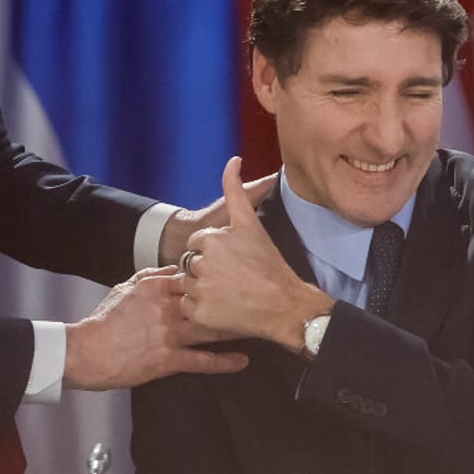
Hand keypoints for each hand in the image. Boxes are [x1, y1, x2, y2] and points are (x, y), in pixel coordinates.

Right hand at [63, 266, 247, 389]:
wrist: (85, 352)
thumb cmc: (105, 321)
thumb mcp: (127, 289)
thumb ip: (153, 278)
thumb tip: (176, 269)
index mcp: (156, 286)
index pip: (196, 275)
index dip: (219, 274)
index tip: (240, 273)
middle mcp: (167, 306)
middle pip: (210, 298)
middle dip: (236, 298)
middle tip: (260, 298)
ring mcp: (169, 332)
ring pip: (212, 327)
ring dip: (237, 327)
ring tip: (259, 326)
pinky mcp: (168, 358)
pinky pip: (202, 360)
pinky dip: (224, 362)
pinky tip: (243, 361)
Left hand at [180, 157, 333, 351]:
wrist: (284, 305)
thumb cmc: (269, 263)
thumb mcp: (250, 223)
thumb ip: (236, 189)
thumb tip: (233, 159)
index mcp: (211, 239)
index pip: (198, 242)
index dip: (215, 249)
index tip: (233, 259)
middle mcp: (202, 263)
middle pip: (191, 264)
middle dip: (207, 268)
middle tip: (232, 277)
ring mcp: (201, 290)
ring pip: (188, 285)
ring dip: (202, 288)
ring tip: (228, 292)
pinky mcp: (200, 313)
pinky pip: (188, 307)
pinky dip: (200, 308)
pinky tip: (222, 307)